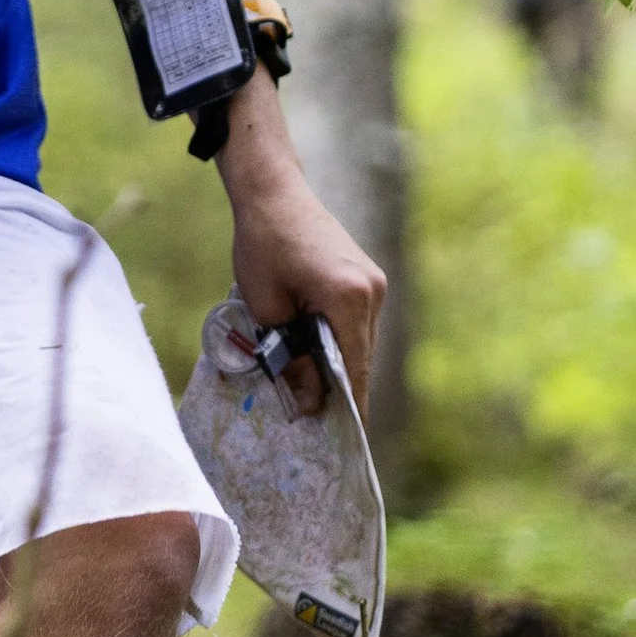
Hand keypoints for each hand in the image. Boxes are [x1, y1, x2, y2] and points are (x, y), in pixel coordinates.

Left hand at [221, 130, 385, 413]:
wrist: (272, 193)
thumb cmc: (262, 246)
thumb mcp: (267, 308)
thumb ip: (291, 359)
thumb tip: (309, 406)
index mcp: (350, 299)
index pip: (354, 370)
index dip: (347, 409)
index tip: (341, 443)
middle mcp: (372, 293)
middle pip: (361, 359)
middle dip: (341, 393)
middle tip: (319, 427)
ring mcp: (374, 283)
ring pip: (360, 343)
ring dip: (340, 367)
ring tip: (315, 399)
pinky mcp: (367, 278)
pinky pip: (357, 324)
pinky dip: (340, 344)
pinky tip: (318, 361)